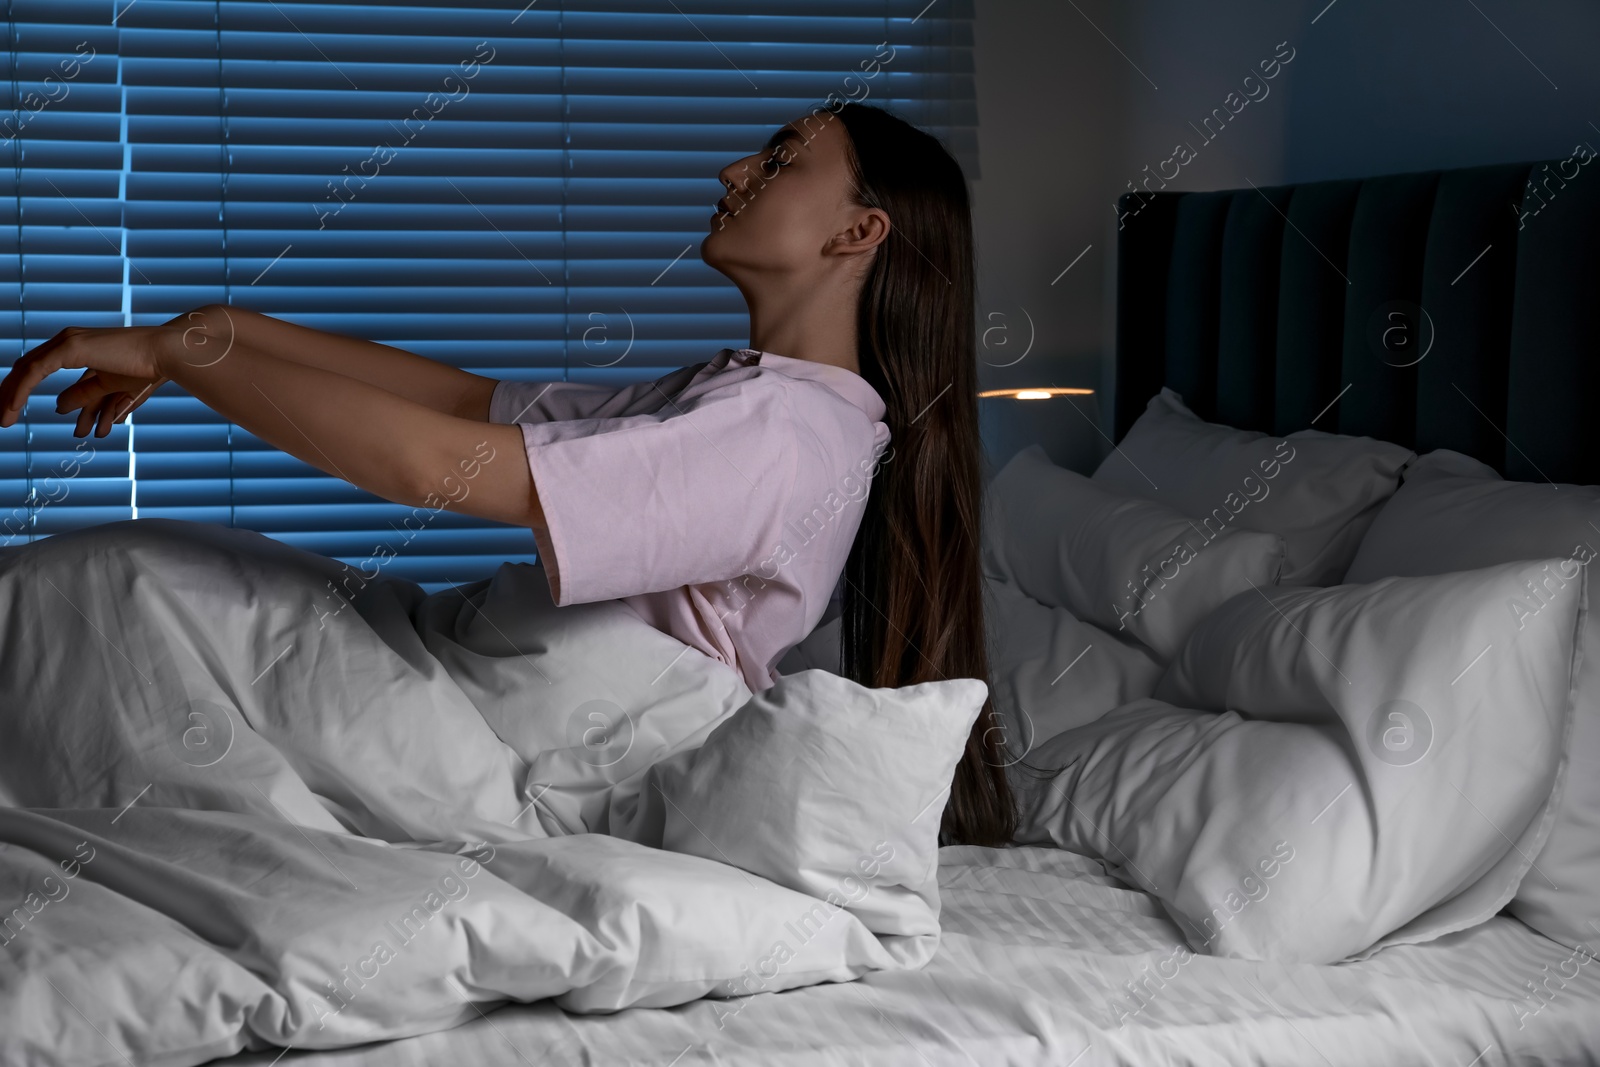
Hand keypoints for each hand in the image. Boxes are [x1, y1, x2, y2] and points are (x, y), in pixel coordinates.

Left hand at [0, 324, 174, 430]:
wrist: (164, 354)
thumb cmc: (145, 368)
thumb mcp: (108, 386)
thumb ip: (83, 395)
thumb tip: (58, 408)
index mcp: (75, 346)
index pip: (36, 367)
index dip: (19, 388)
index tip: (10, 410)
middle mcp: (67, 340)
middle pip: (25, 367)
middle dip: (8, 393)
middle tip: (1, 418)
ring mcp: (67, 342)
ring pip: (25, 369)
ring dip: (11, 397)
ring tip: (3, 421)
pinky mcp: (71, 347)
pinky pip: (35, 371)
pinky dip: (22, 391)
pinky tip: (14, 408)